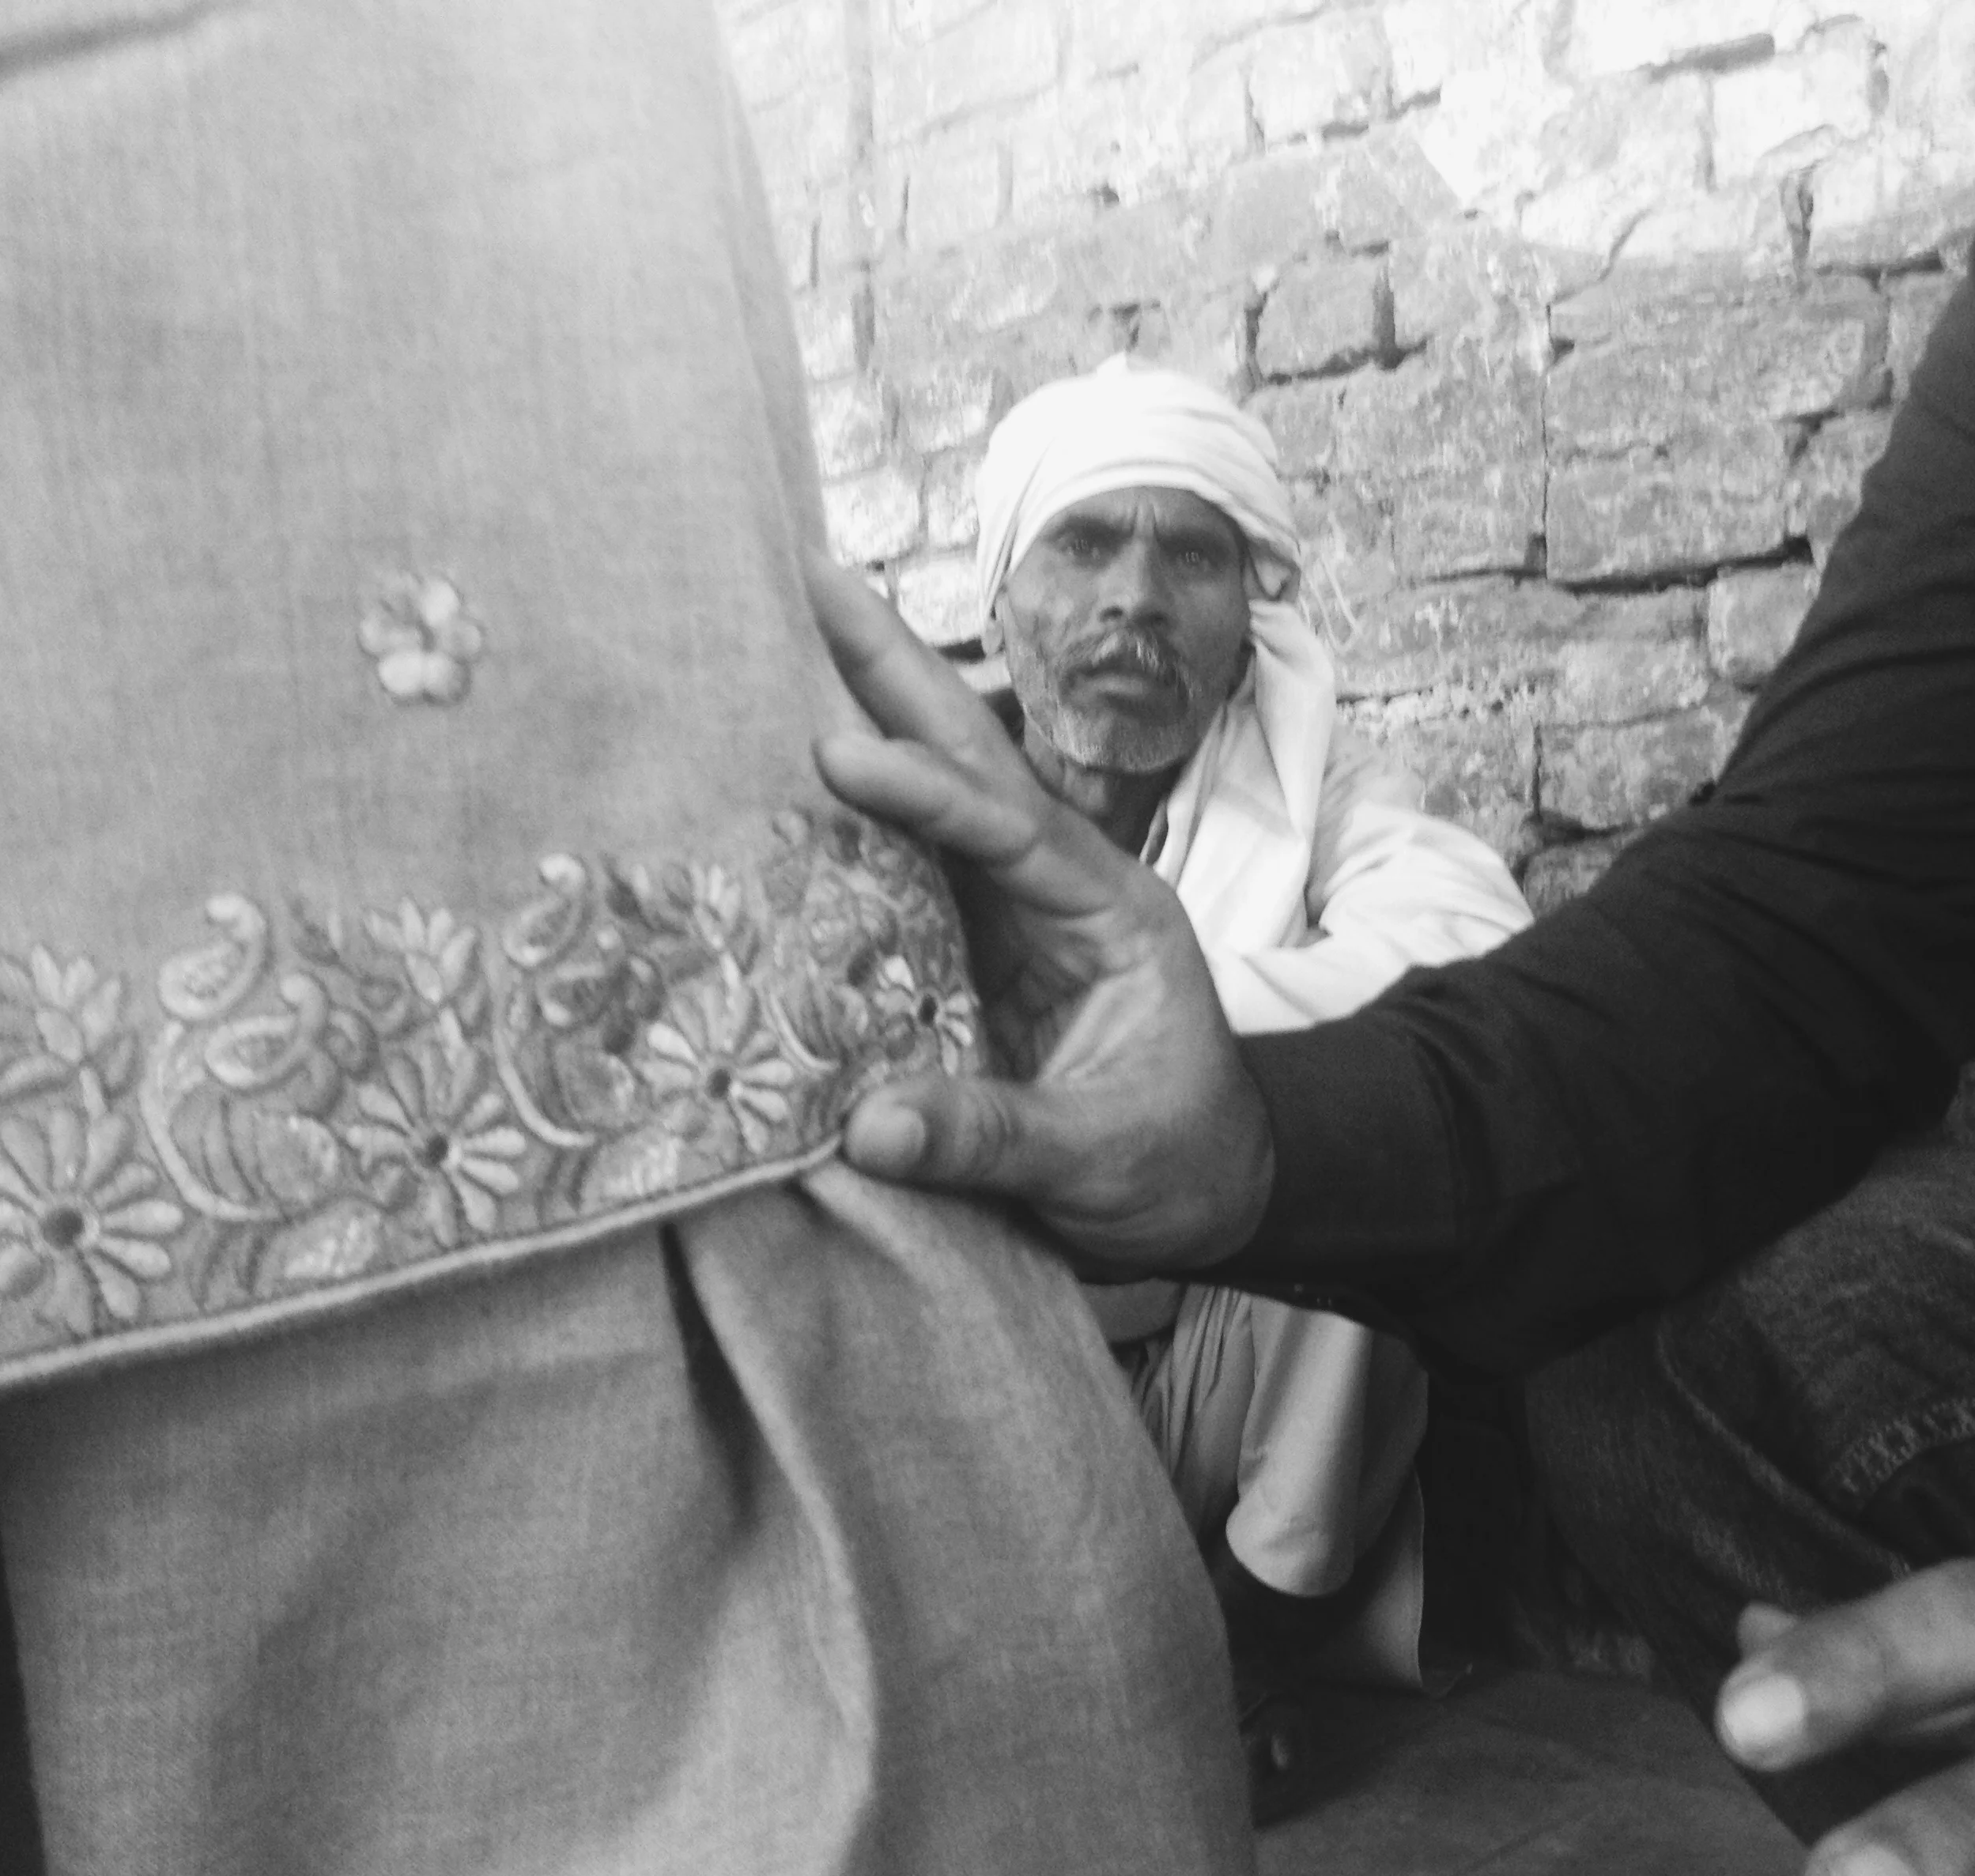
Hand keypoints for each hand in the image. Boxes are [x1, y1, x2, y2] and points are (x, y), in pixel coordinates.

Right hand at [802, 545, 1274, 1270]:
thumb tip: (868, 1127)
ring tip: (769, 642)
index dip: (927, 791)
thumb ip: (995, 1136)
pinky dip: (835, 831)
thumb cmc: (1180, 1165)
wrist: (1207, 1200)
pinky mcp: (961, 961)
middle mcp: (1055, 892)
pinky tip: (767, 784)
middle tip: (811, 577)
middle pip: (971, 763)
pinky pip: (891, 884)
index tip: (842, 756)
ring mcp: (1004, 920)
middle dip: (894, 672)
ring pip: (924, 806)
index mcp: (1112, 912)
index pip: (1013, 830)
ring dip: (854, 724)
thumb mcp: (1100, 1157)